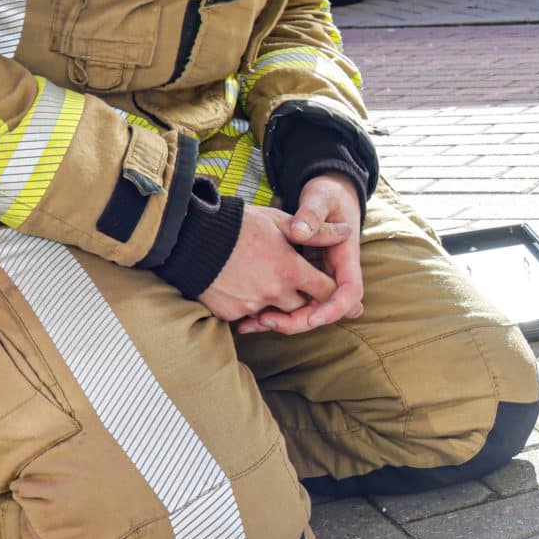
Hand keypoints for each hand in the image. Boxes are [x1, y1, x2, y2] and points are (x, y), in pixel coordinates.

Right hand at [204, 201, 343, 327]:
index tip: (324, 284)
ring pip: (276, 313)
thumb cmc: (239, 225)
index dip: (329, 288)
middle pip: (302, 307)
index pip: (326, 290)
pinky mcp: (231, 314)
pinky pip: (249, 317)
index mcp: (290, 270)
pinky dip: (250, 306)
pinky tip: (243, 287)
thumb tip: (348, 230)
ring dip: (275, 303)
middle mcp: (274, 293)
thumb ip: (317, 232)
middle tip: (292, 282)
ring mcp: (251, 306)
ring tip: (264, 280)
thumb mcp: (279, 222)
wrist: (191, 237)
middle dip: (302, 298)